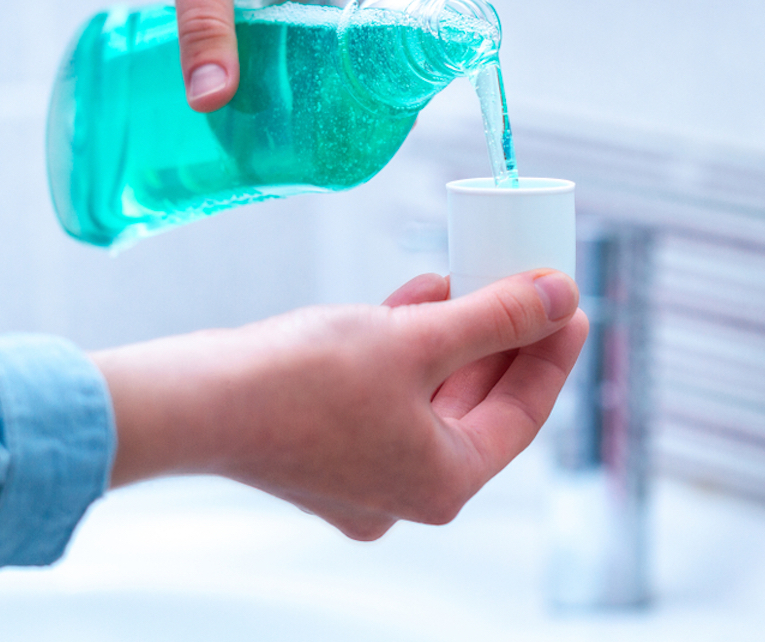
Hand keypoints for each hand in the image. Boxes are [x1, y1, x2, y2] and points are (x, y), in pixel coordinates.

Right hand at [92, 271, 588, 539]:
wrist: (192, 400)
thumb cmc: (299, 382)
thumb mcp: (416, 340)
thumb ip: (495, 317)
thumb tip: (558, 297)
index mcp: (442, 482)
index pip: (523, 413)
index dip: (552, 351)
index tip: (572, 304)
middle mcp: (407, 489)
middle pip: (479, 403)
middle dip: (503, 338)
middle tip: (530, 284)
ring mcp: (365, 472)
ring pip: (434, 394)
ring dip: (456, 334)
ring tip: (474, 274)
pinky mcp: (329, 445)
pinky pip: (392, 392)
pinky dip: (410, 346)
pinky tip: (420, 294)